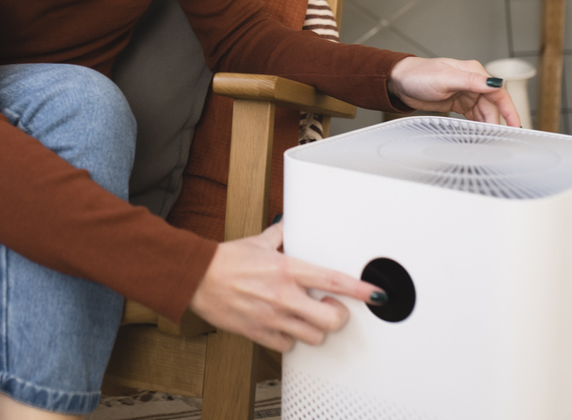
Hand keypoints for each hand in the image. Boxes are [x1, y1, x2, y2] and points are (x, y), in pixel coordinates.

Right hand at [188, 222, 382, 352]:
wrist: (197, 278)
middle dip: (338, 316)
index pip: (332, 280)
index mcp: (287, 269)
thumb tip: (289, 225)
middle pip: (331, 319)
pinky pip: (287, 346)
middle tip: (332, 307)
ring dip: (315, 328)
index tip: (374, 293)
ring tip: (307, 316)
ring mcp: (272, 317)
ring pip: (313, 336)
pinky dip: (291, 339)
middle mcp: (283, 295)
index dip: (359, 288)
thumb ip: (279, 235)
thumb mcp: (257, 241)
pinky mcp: (258, 332)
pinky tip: (286, 326)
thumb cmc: (225, 260)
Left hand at [388, 56, 520, 126]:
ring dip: (486, 125)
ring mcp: (465, 94)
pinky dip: (477, 125)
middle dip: (495, 122)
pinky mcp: (458, 103)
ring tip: (488, 140)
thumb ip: (471, 81)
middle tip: (496, 138)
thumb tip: (495, 83)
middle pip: (492, 106)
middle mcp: (472, 83)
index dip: (509, 110)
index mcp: (473, 72)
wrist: (400, 81)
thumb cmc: (419, 74)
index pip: (498, 92)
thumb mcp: (445, 78)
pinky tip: (478, 134)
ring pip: (483, 113)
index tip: (515, 125)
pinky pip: (473, 116)